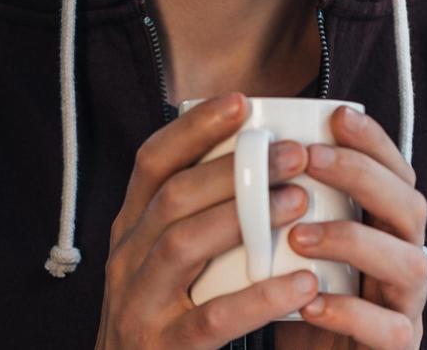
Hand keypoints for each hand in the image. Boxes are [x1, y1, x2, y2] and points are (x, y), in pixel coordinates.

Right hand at [95, 92, 319, 349]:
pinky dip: (258, 298)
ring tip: (298, 201)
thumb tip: (254, 162)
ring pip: (184, 246)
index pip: (150, 163)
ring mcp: (139, 306)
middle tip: (293, 153)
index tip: (241, 102)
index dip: (193, 128)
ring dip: (244, 218)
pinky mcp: (163, 349)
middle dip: (234, 168)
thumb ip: (193, 219)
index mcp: (128, 231)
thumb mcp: (162, 263)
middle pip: (172, 197)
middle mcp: (125, 261)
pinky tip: (301, 283)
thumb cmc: (163, 320)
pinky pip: (212, 318)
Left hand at [275, 106, 426, 349]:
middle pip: (410, 206)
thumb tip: (235, 139)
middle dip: (363, 176)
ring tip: (298, 235)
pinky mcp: (397, 347)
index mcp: (384, 224)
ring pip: (408, 263)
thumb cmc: (297, 293)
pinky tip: (309, 301)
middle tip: (312, 160)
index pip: (394, 171)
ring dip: (353, 241)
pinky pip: (389, 330)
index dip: (373, 140)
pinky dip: (350, 312)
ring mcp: (406, 303)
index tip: (336, 115)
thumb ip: (285, 199)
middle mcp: (405, 256)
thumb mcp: (292, 241)